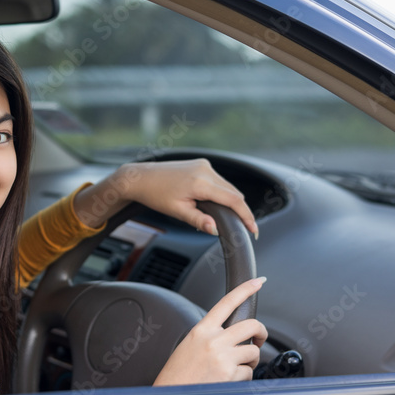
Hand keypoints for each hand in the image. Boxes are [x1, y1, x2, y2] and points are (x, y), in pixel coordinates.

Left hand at [73, 159, 258, 236]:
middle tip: (245, 229)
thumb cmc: (156, 195)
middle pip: (234, 193)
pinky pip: (219, 181)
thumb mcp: (177, 211)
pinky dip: (222, 193)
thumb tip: (215, 230)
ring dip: (231, 201)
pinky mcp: (201, 164)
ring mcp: (204, 165)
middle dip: (241, 211)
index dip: (246, 216)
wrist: (141, 177)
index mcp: (201, 182)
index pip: (233, 200)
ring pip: (228, 187)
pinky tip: (218, 204)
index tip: (253, 230)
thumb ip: (198, 220)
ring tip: (231, 219)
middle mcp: (206, 170)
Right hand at [153, 277, 268, 384]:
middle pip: (251, 326)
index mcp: (201, 330)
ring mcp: (223, 357)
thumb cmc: (177, 375)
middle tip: (260, 339)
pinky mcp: (230, 374)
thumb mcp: (188, 346)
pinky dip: (242, 378)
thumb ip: (210, 337)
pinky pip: (248, 373)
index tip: (258, 283)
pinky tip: (227, 381)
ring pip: (253, 351)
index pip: (227, 303)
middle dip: (261, 332)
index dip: (245, 290)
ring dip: (250, 361)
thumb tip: (233, 337)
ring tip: (235, 368)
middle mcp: (213, 340)